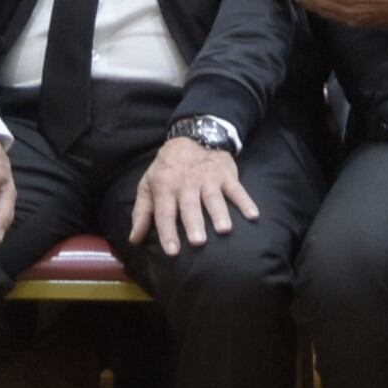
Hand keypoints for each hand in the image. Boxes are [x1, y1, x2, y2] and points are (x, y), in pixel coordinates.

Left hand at [132, 135, 260, 254]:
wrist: (192, 136)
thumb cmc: (167, 169)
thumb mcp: (148, 185)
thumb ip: (142, 213)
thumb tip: (134, 239)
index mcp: (164, 186)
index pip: (165, 213)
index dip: (168, 232)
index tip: (172, 251)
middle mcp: (186, 183)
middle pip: (190, 206)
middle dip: (194, 223)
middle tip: (198, 242)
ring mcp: (208, 178)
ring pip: (213, 198)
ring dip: (219, 213)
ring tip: (224, 230)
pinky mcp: (226, 174)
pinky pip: (237, 189)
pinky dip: (245, 201)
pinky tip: (253, 215)